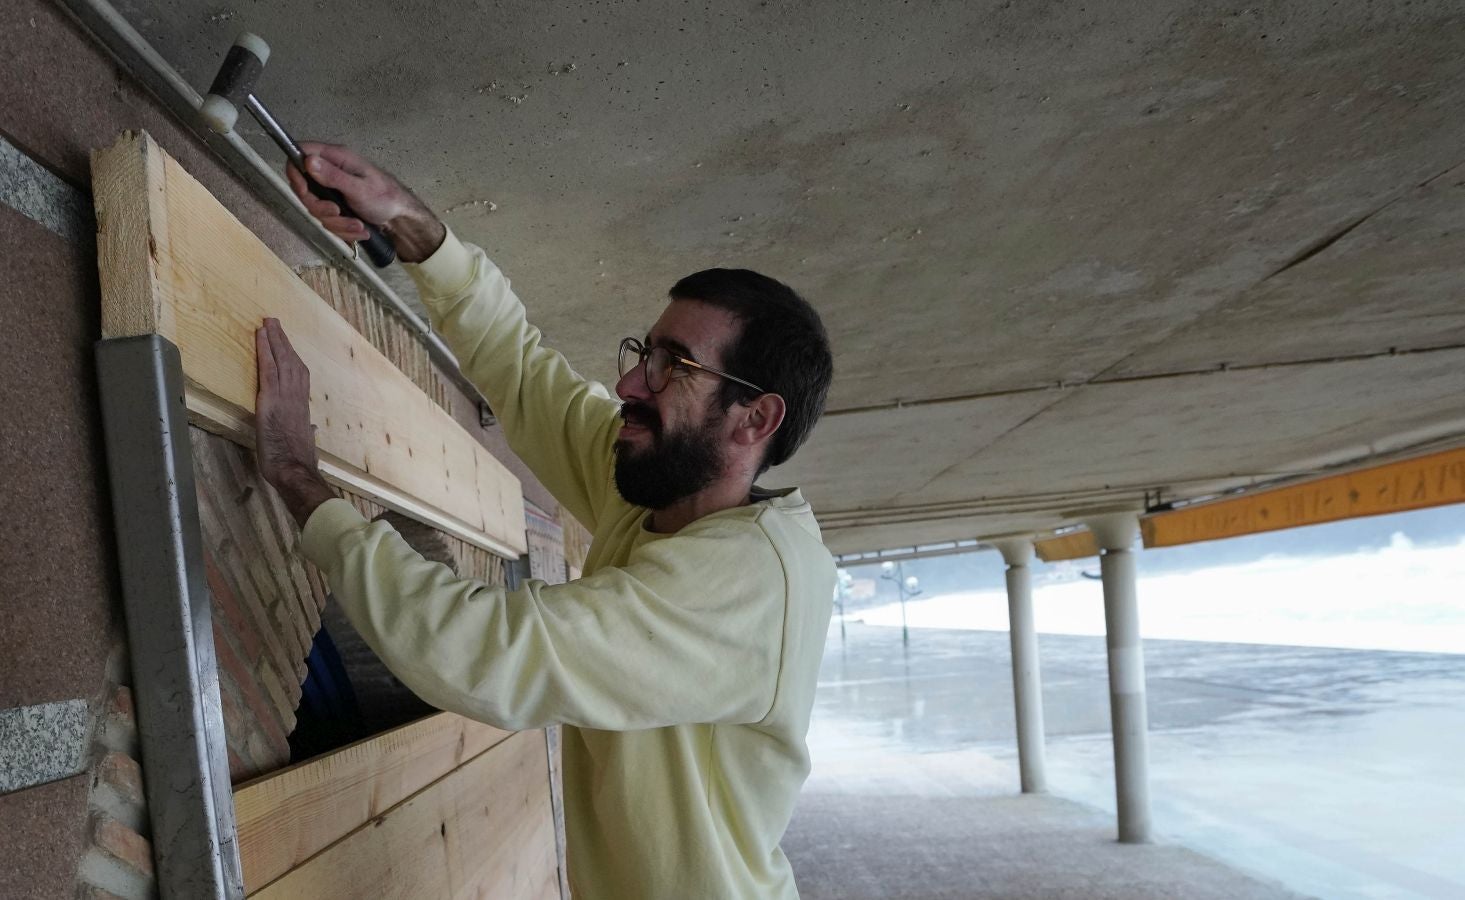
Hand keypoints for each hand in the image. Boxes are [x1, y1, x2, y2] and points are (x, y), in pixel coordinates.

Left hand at [255, 318, 335, 526]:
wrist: (294, 469)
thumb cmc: (298, 461)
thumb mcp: (305, 442)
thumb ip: (307, 430)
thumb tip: (311, 427)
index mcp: (302, 407)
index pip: (300, 376)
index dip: (293, 358)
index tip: (288, 345)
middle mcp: (297, 396)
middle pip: (292, 361)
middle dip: (283, 341)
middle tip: (275, 322)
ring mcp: (285, 396)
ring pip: (282, 360)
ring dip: (275, 339)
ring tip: (268, 323)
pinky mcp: (271, 398)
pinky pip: (268, 369)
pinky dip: (265, 351)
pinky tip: (261, 336)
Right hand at [287, 142, 446, 262]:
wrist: (401, 218)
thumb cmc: (386, 197)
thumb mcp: (359, 188)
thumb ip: (333, 176)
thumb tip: (308, 161)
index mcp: (336, 158)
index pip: (301, 153)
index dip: (295, 172)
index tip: (305, 191)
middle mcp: (330, 172)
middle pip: (304, 188)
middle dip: (320, 207)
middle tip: (337, 212)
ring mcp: (332, 191)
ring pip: (316, 209)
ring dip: (336, 222)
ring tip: (357, 224)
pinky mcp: (336, 207)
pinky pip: (328, 220)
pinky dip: (343, 229)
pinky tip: (359, 229)